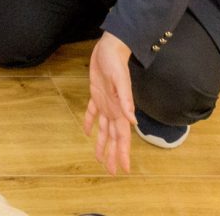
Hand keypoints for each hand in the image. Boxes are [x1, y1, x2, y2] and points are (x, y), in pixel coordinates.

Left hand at [83, 32, 136, 174]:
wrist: (110, 48)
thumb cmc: (116, 64)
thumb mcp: (121, 82)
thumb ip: (126, 101)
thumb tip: (133, 121)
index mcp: (120, 110)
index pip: (123, 137)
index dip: (123, 153)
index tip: (124, 169)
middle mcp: (114, 110)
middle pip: (114, 137)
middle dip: (113, 154)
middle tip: (111, 171)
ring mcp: (105, 103)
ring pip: (104, 129)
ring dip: (102, 143)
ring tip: (99, 158)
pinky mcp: (96, 95)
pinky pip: (92, 113)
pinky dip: (89, 123)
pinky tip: (86, 132)